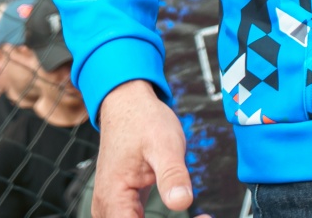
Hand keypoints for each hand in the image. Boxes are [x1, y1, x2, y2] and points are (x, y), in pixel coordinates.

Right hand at [96, 80, 192, 216]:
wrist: (126, 104)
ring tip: (200, 216)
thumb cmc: (142, 120)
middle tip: (204, 217)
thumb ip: (172, 174)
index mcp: (113, 199)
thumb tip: (182, 201)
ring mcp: (111, 209)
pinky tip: (188, 213)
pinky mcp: (121, 207)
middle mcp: (106, 209)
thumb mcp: (164, 144)